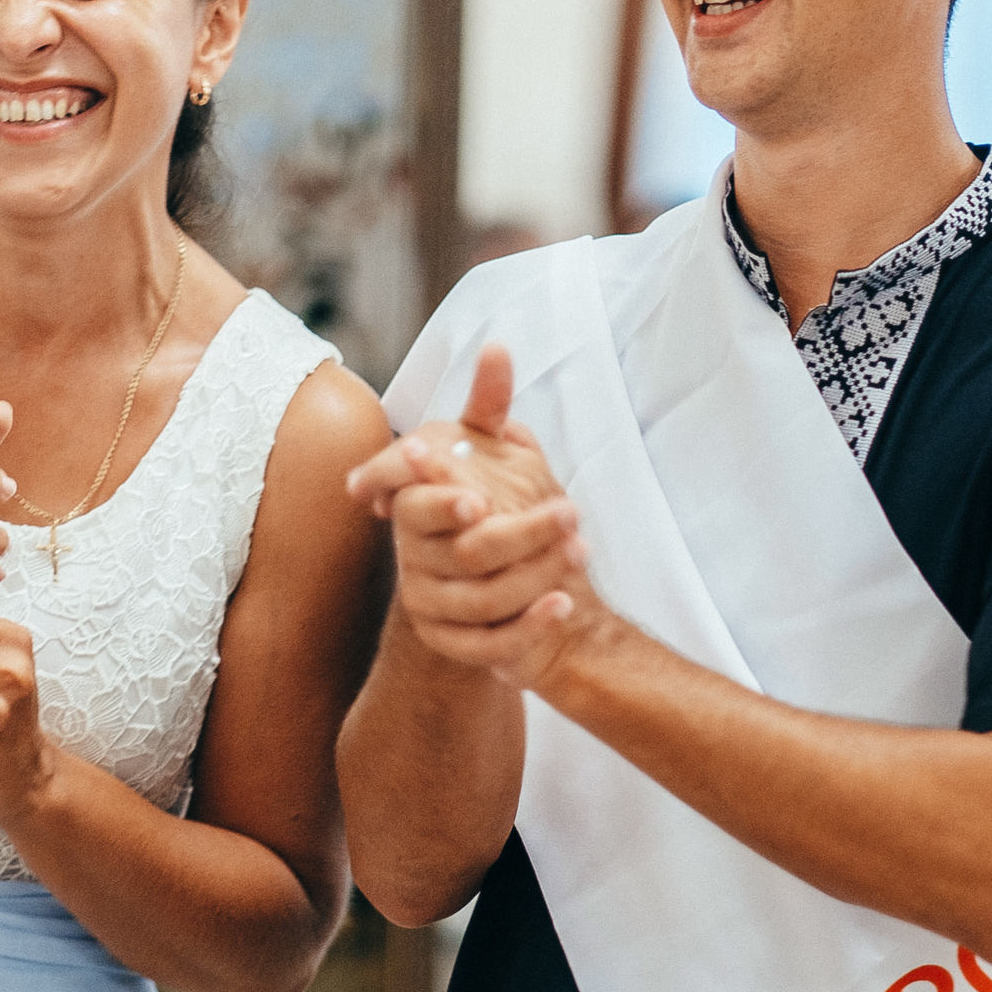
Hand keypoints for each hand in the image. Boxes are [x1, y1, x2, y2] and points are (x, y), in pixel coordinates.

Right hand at [347, 346, 601, 687]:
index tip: (478, 500)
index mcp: (412, 505)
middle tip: (569, 512)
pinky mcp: (450, 642)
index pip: (414, 506)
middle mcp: (411, 555)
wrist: (491, 576)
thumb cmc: (486, 497)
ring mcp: (428, 602)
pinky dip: (528, 627)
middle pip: (463, 552)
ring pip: (481, 599)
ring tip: (580, 550)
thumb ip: (489, 403)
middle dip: (519, 533)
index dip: (442, 504)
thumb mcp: (487, 447)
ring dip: (536, 575)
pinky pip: (486, 645)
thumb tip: (499, 347)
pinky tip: (564, 603)